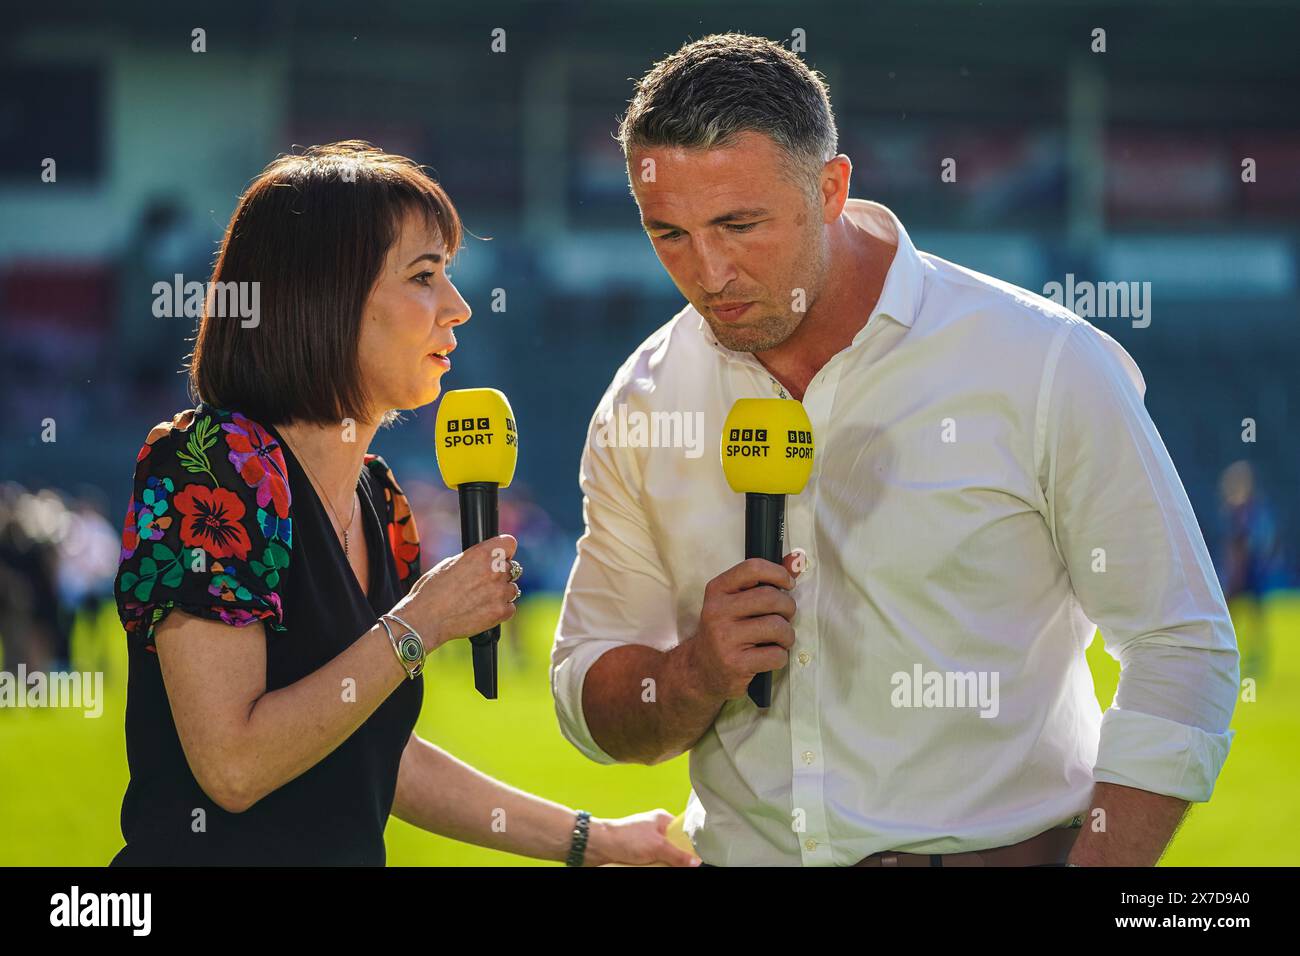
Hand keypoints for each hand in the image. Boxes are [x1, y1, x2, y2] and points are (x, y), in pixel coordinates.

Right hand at [388, 534, 519, 648]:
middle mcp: (495, 570)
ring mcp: (500, 592)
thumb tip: (483, 560)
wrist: (426, 619)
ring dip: (501, 593)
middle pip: (511, 568)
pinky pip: (510, 607)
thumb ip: (473, 560)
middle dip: (499, 574)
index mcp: (482, 554)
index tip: (500, 556)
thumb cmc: (431, 591)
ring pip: (512, 589)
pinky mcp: (501, 612)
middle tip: (481, 584)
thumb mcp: (449, 563)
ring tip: (479, 599)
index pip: (509, 543)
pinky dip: (500, 610)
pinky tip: (482, 611)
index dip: (504, 551)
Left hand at [583, 810, 700, 866]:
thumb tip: (696, 862)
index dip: (690, 846)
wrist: (598, 846)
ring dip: (662, 865)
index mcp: (663, 821)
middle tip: (672, 864)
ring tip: (656, 865)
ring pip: (664, 860)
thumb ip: (678, 855)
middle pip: (675, 850)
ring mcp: (647, 845)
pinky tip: (652, 868)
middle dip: (674, 860)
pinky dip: (653, 868)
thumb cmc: (624, 837)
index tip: (695, 858)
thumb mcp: (657, 846)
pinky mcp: (639, 857)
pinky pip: (653, 865)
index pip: (684, 833)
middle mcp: (656, 832)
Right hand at [680, 553, 801, 701]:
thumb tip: (796, 560)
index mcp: (717, 590)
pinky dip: (781, 656)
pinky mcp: (736, 663)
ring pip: (777, 627)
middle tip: (785, 617)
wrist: (701, 669)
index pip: (753, 568)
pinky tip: (769, 656)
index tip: (788, 584)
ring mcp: (725, 638)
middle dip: (788, 608)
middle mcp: (717, 611)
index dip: (778, 573)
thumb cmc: (726, 631)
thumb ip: (765, 580)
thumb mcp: (735, 601)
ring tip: (779, 639)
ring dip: (787, 634)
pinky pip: (776, 655)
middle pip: (770, 598)